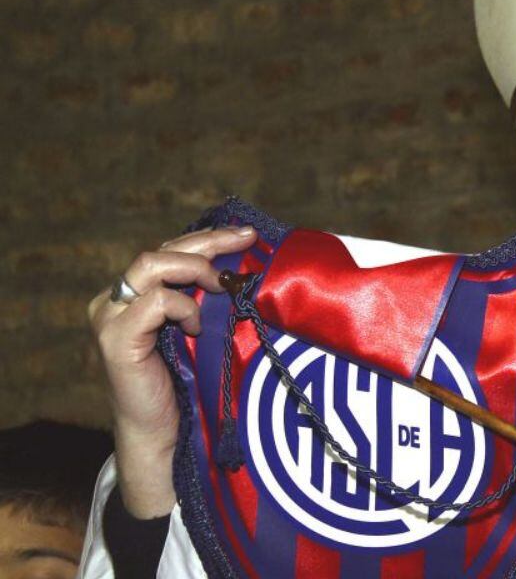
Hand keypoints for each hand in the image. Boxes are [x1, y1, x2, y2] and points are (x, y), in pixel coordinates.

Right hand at [88, 226, 256, 517]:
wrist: (168, 435)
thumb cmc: (191, 384)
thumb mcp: (205, 330)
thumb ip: (210, 299)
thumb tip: (250, 267)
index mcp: (137, 295)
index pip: (171, 251)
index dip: (209, 239)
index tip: (247, 235)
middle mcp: (116, 300)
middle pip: (162, 251)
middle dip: (209, 242)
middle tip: (247, 241)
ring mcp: (111, 317)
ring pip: (151, 265)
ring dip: (196, 269)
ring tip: (224, 286)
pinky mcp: (116, 339)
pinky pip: (154, 302)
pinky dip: (183, 307)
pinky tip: (198, 326)